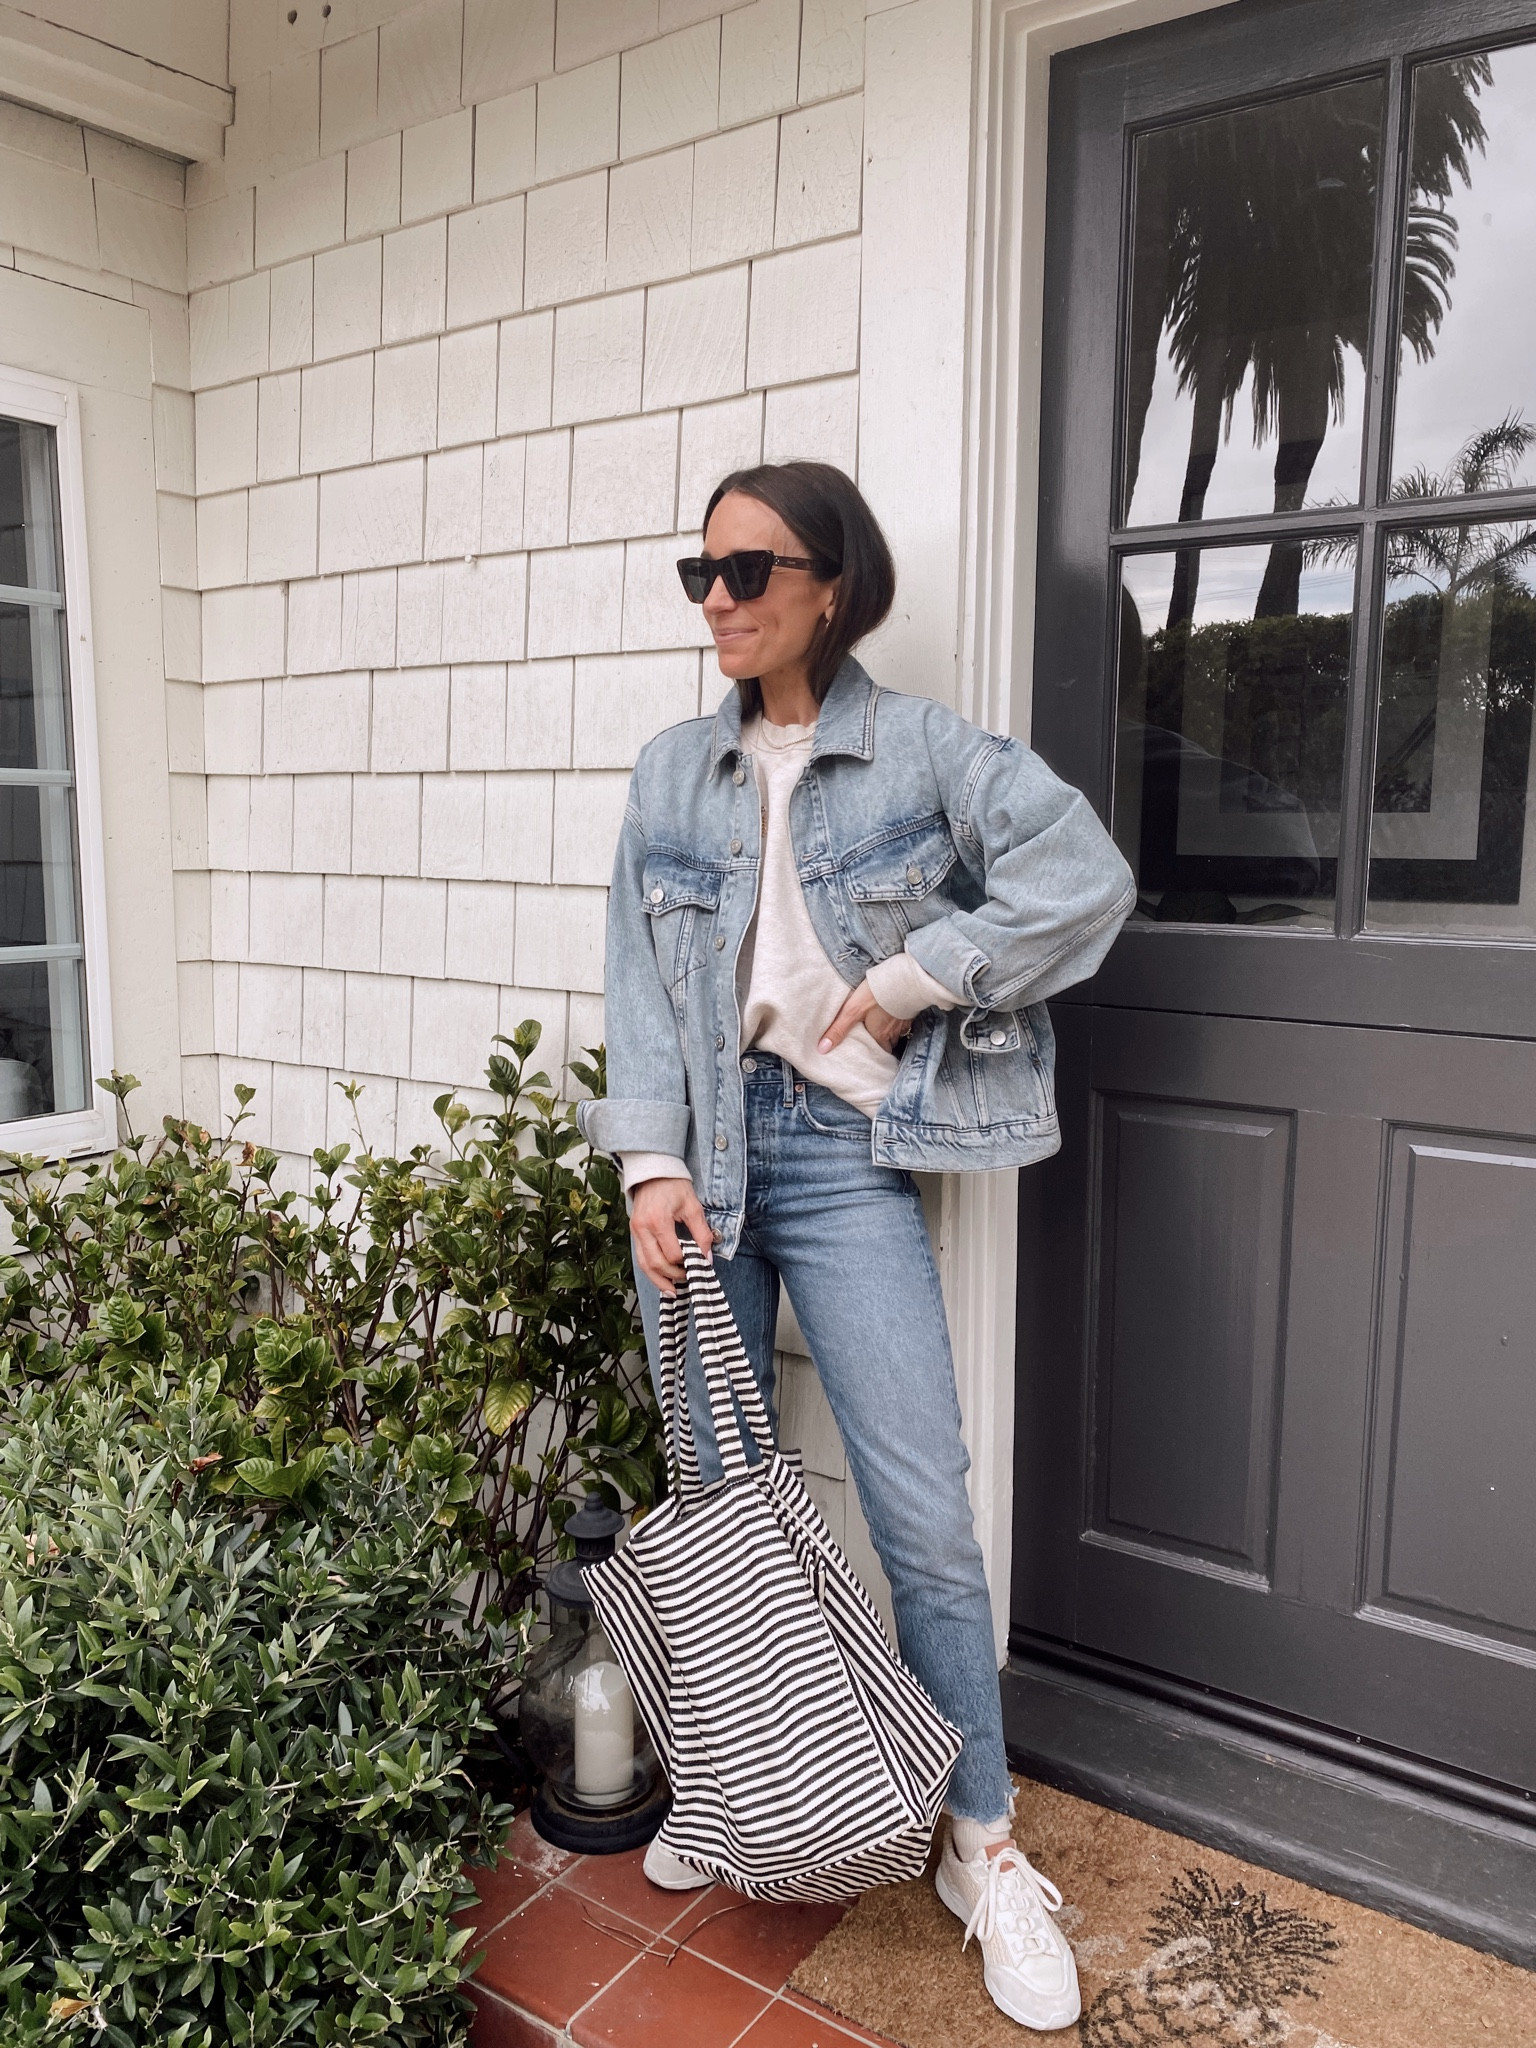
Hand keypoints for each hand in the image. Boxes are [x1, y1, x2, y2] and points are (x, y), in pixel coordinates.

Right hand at [630, 1176, 713, 1295]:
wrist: (654, 1170)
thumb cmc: (674, 1185)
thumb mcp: (693, 1207)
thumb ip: (702, 1233)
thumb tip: (707, 1258)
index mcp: (658, 1221)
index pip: (672, 1254)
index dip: (687, 1263)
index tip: (700, 1264)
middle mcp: (643, 1228)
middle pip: (656, 1264)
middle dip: (673, 1276)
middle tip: (688, 1280)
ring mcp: (635, 1231)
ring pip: (644, 1265)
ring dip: (658, 1281)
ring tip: (673, 1292)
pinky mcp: (634, 1232)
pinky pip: (641, 1258)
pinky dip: (651, 1271)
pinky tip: (662, 1280)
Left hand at [818, 979, 909, 1056]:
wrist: (901, 978)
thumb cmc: (876, 994)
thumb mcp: (852, 1011)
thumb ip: (838, 1029)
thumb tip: (823, 1049)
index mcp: (880, 1034)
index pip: (881, 1052)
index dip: (876, 1053)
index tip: (870, 1054)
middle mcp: (894, 1031)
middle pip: (890, 1043)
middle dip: (883, 1043)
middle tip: (873, 1041)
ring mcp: (904, 1020)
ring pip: (898, 1031)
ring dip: (890, 1031)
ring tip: (881, 1026)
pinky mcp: (910, 1008)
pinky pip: (905, 1018)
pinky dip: (899, 1018)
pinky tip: (892, 1011)